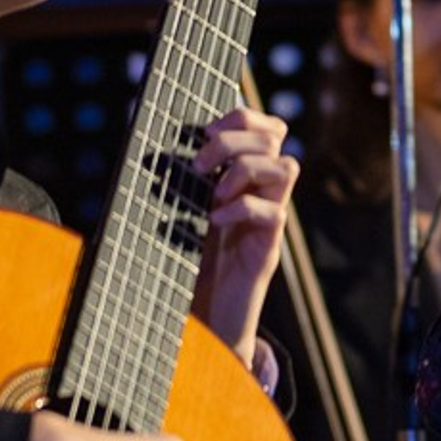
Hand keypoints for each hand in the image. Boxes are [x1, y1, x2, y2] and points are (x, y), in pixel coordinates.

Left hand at [190, 106, 298, 364]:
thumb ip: (178, 186)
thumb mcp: (176, 217)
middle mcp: (261, 192)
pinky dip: (243, 208)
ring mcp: (269, 218)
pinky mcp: (269, 247)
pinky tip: (214, 222)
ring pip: (288, 166)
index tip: (205, 131)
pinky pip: (273, 212)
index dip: (241, 116)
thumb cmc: (181, 268)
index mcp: (239, 178)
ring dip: (246, 170)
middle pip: (277, 135)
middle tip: (201, 162)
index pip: (264, 127)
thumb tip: (153, 149)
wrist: (199, 324)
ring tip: (213, 193)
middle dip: (236, 138)